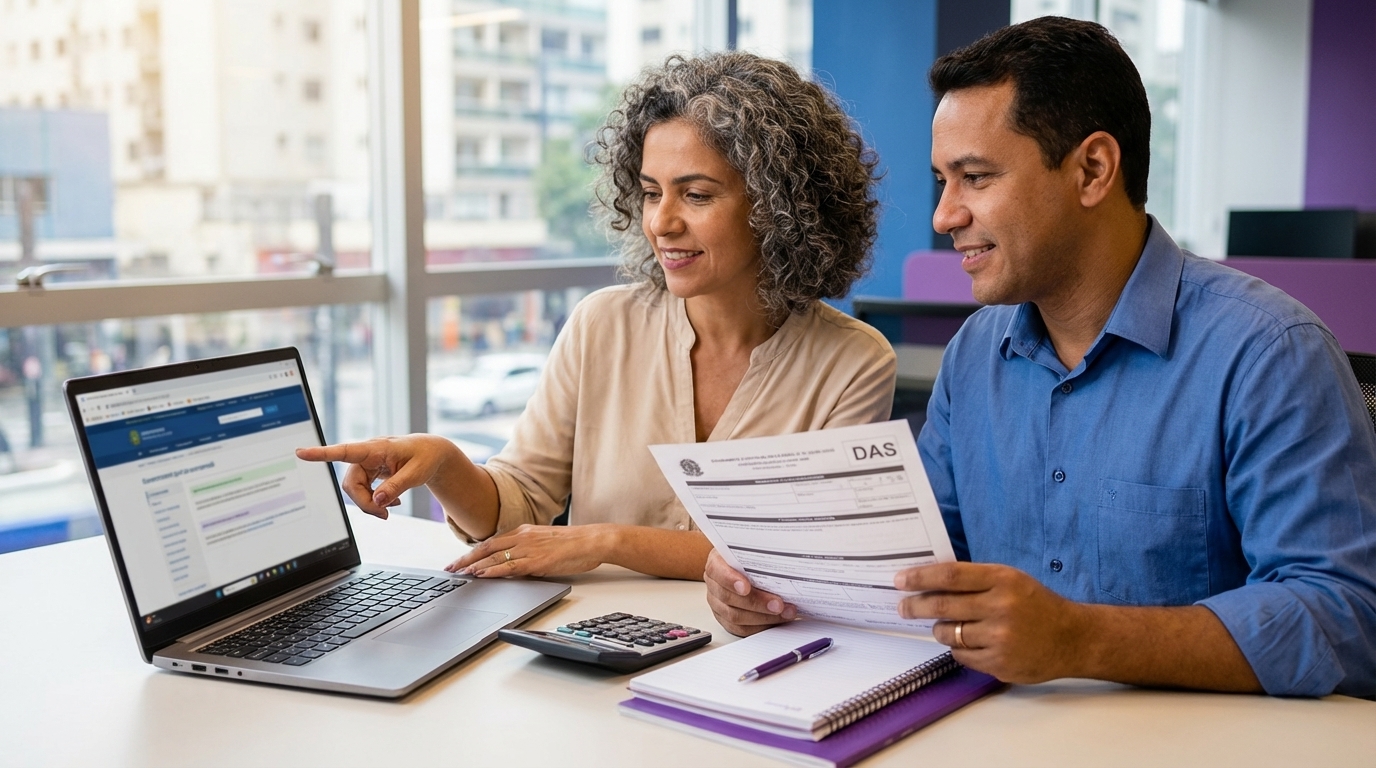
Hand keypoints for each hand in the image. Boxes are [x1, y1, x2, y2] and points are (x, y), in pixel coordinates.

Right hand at [296, 434, 457, 518]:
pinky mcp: (371, 472)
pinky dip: (375, 500)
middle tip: (384, 515)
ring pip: (355, 489)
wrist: (433, 453)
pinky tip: (391, 502)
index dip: (322, 453)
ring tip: (390, 510)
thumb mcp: (416, 474)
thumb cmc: (426, 457)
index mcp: (377, 448)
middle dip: (364, 502)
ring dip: (369, 503)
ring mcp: (368, 464)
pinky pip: (364, 490)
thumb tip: (377, 501)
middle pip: (351, 483)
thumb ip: (396, 487)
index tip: (301, 452)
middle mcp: (368, 454)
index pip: (345, 451)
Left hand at [447, 524, 610, 577]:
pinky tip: (481, 576)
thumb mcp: (545, 543)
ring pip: (494, 557)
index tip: (460, 560)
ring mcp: (529, 548)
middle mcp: (523, 537)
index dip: (473, 551)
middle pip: (486, 548)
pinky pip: (510, 566)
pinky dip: (493, 571)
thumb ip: (528, 550)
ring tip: (459, 574)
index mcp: (524, 532)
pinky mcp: (537, 561)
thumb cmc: (574, 544)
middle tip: (450, 569)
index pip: (491, 542)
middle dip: (465, 559)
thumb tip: (514, 564)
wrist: (593, 540)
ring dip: (474, 566)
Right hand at [703, 549, 795, 635]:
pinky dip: (760, 627)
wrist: (742, 565)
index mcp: (716, 563)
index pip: (717, 571)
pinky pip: (741, 629)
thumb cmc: (748, 555)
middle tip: (778, 604)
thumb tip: (784, 554)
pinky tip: (777, 621)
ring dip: (763, 617)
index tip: (746, 587)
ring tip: (786, 613)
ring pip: (735, 617)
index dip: (730, 580)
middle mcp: (714, 584)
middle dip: (756, 603)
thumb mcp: (750, 547)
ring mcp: (718, 604)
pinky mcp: (726, 619)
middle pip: (728, 598)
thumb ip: (760, 550)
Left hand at [895, 562, 1086, 683]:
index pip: (950, 576)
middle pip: (943, 606)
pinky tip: (970, 642)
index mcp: (1003, 580)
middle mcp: (1001, 607)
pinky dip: (958, 648)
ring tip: (948, 625)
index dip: (920, 577)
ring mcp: (1000, 638)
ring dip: (941, 629)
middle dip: (915, 606)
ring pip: (948, 633)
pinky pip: (961, 655)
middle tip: (902, 606)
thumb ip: (976, 580)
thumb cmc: (1036, 605)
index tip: (900, 580)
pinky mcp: (999, 663)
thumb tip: (929, 581)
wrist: (1073, 639)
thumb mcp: (1011, 580)